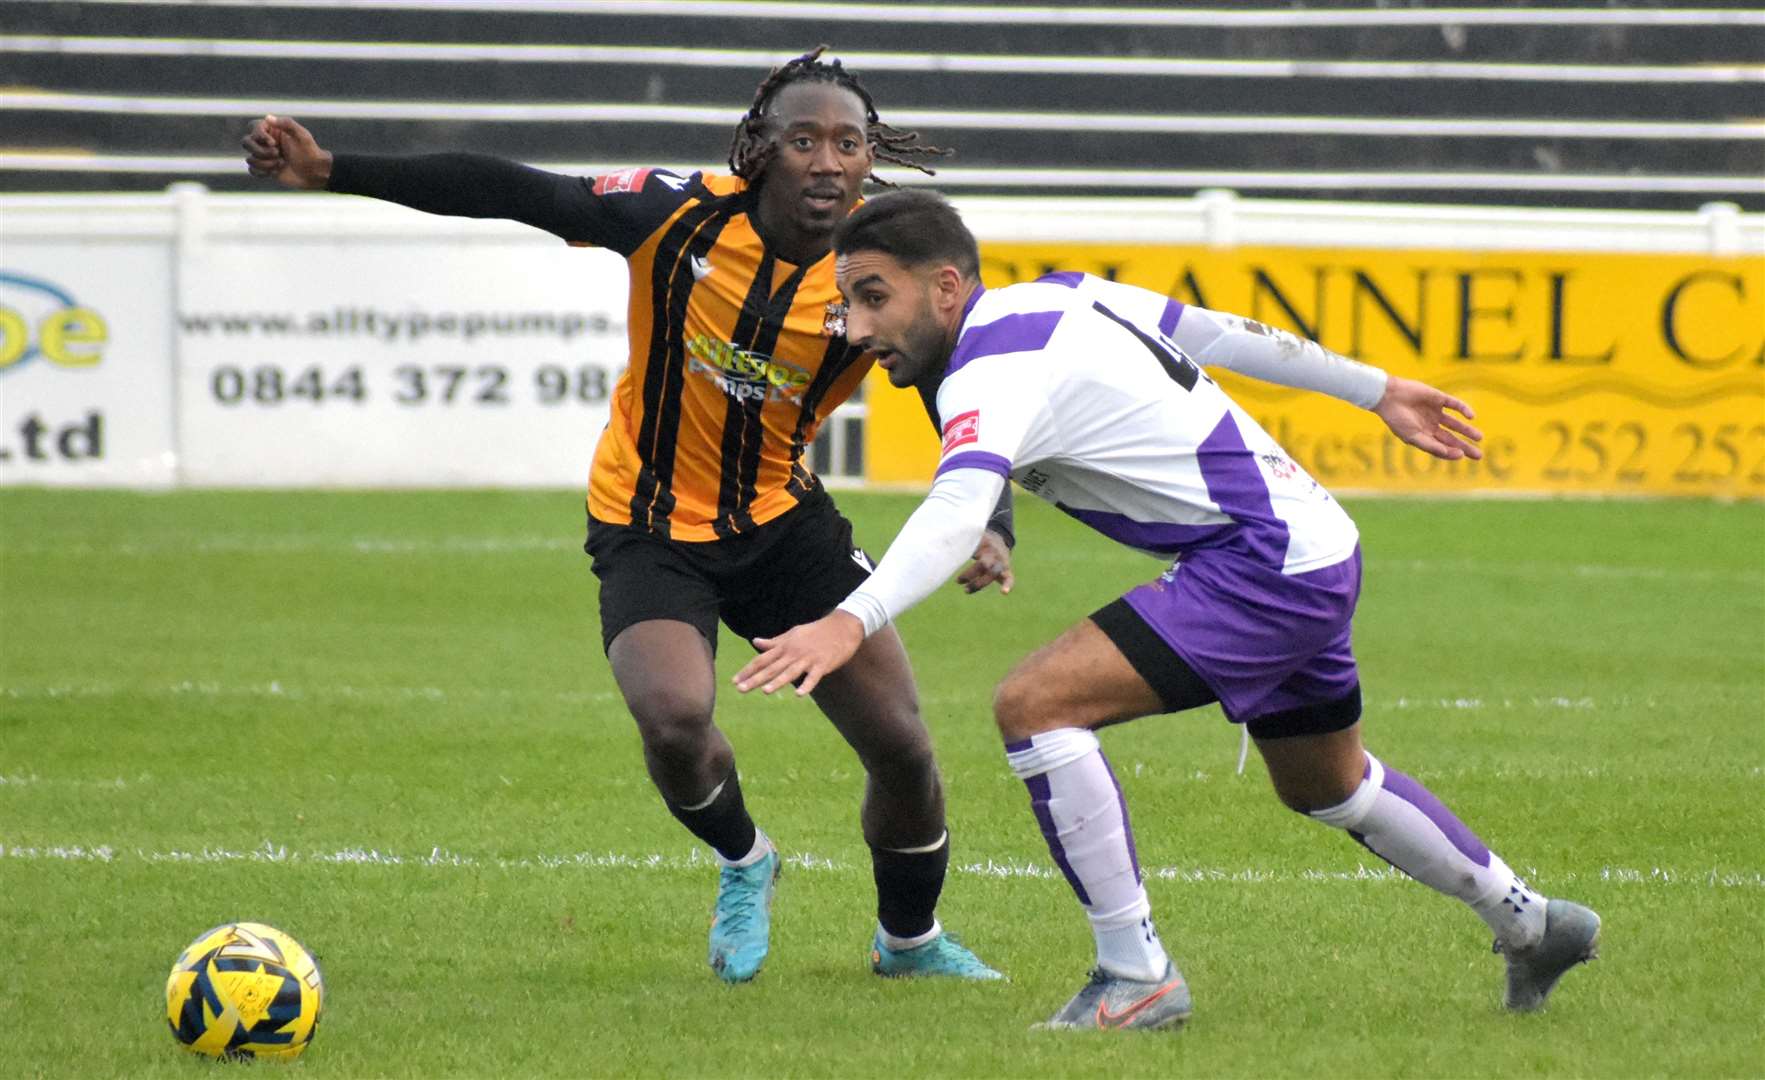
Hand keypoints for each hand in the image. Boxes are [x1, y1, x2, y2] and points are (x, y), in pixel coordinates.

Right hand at [242, 115, 332, 189]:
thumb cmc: (310, 151)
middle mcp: (265, 142)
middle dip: (260, 151)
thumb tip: (268, 117)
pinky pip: (252, 170)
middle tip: (277, 154)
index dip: (260, 135)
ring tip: (281, 164)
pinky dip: (262, 172)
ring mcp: (264, 156)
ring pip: (249, 158)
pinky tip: (275, 172)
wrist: (315, 172)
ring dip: (265, 163)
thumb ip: (287, 124)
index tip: (274, 143)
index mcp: (272, 130)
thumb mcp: (302, 135)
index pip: (253, 127)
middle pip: (245, 142)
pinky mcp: (265, 169)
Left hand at [733, 612, 864, 696]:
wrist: (842, 627)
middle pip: (772, 668)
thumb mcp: (792, 634)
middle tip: (741, 689)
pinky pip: (813, 677)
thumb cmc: (816, 631)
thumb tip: (755, 642)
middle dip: (756, 679)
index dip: (748, 670)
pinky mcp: (823, 664)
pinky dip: (807, 685)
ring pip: (790, 672)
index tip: (734, 680)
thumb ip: (774, 642)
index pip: (762, 660)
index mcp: (785, 646)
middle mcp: (793, 653)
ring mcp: (808, 659)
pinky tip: (799, 694)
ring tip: (765, 691)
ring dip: (778, 682)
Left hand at [955, 528, 1014, 594]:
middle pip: (984, 565)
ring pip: (993, 573)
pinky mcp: (1006, 571)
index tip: (956, 575)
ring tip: (965, 590)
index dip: (966, 566)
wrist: (999, 541)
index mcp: (984, 544)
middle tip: (957, 581)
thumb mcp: (971, 538)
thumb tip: (941, 545)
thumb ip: (959, 541)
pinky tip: (1004, 592)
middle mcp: (993, 553)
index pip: (974, 553)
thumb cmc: (979, 541)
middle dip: (970, 575)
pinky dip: (1008, 585)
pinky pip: (1009, 578)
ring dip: (980, 583)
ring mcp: (1001, 562)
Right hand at [1372, 375, 1483, 460]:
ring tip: (1479, 438)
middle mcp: (1430, 425)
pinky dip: (1464, 410)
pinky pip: (1454, 405)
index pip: (1442, 448)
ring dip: (1467, 430)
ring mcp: (1435, 412)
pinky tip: (1471, 417)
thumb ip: (1431, 446)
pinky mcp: (1438, 398)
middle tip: (1479, 456)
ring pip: (1455, 424)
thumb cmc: (1397, 419)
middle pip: (1451, 438)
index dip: (1452, 453)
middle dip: (1464, 446)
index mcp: (1423, 436)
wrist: (1389, 396)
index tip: (1461, 455)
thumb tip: (1450, 454)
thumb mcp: (1412, 437)